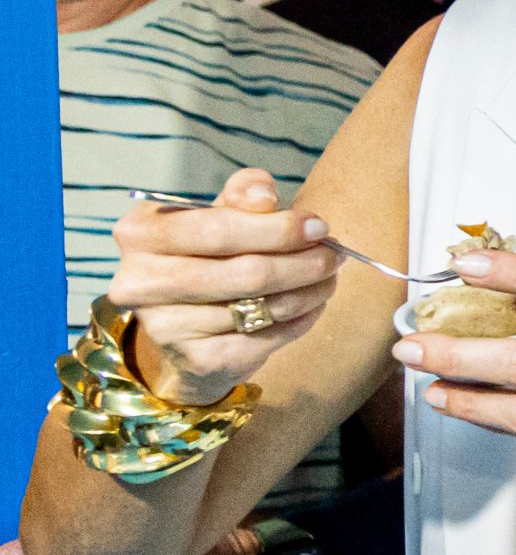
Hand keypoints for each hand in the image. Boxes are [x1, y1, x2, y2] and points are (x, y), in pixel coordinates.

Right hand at [110, 167, 340, 404]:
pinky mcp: (197, 360)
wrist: (185, 327)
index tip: (319, 226)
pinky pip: (266, 338)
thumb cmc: (206, 255)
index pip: (217, 229)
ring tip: (328, 277)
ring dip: (308, 291)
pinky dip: (300, 319)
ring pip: (261, 306)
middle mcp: (141, 282)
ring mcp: (166, 327)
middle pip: (245, 272)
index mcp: (140, 233)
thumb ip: (242, 194)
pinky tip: (312, 305)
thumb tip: (265, 198)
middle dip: (301, 262)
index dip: (276, 228)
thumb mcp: (217, 213)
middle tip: (335, 255)